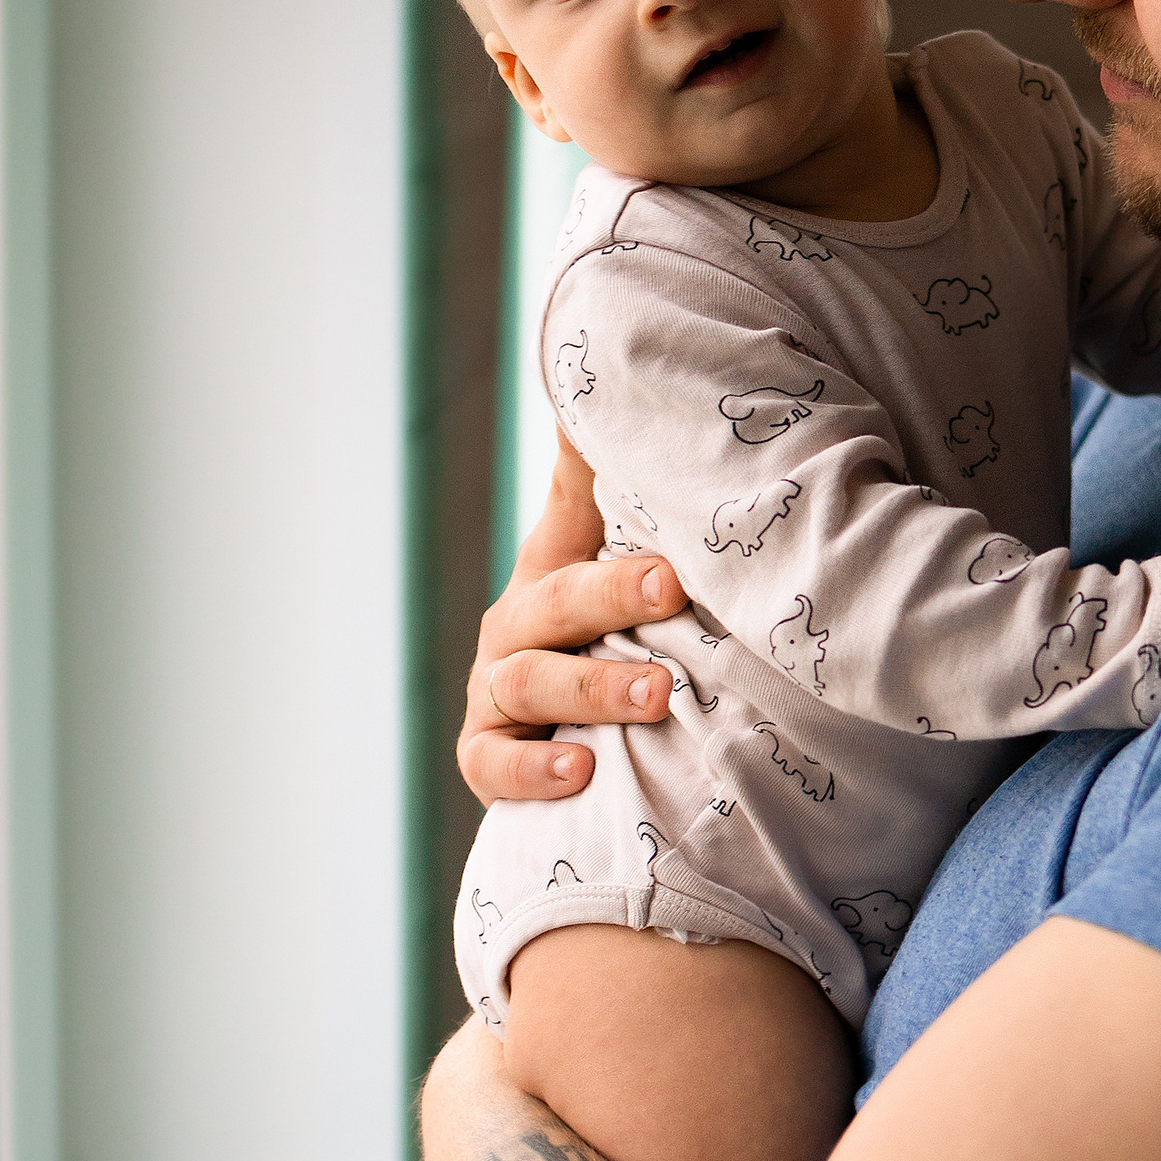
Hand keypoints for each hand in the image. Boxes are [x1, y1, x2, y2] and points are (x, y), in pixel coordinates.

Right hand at [458, 432, 679, 804]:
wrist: (593, 751)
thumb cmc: (622, 643)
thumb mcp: (622, 559)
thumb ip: (616, 481)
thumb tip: (609, 384)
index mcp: (552, 568)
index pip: (572, 518)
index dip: (609, 508)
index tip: (672, 535)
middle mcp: (516, 628)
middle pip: (558, 602)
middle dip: (615, 595)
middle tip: (674, 590)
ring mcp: (496, 697)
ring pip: (532, 684)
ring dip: (595, 687)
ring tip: (658, 695)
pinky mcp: (485, 762)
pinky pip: (495, 770)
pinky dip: (533, 773)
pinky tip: (582, 775)